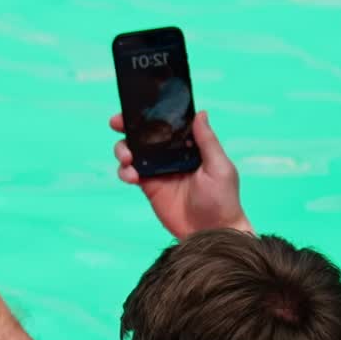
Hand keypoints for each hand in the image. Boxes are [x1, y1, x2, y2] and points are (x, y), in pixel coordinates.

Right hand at [110, 110, 251, 240]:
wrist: (212, 234)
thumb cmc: (223, 200)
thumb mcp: (220, 167)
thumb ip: (208, 141)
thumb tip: (200, 113)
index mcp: (190, 144)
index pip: (167, 122)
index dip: (151, 112)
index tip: (136, 105)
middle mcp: (172, 154)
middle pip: (145, 134)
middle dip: (128, 126)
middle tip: (117, 123)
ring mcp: (159, 171)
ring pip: (133, 152)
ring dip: (123, 149)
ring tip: (127, 157)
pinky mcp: (150, 188)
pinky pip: (130, 174)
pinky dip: (125, 172)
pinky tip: (131, 176)